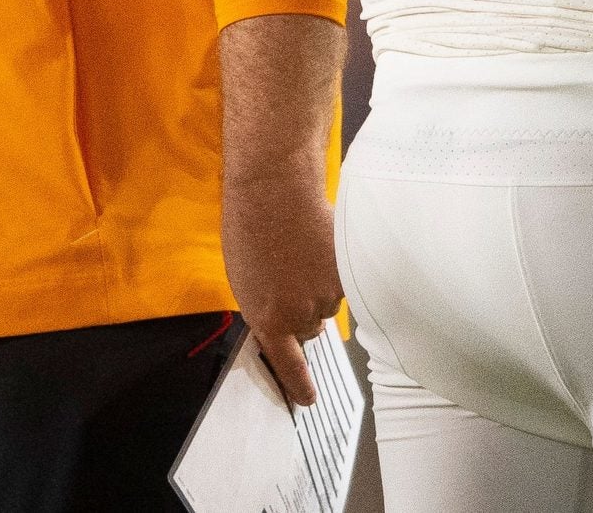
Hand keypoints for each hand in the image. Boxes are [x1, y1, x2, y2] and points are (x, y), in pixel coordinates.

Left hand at [224, 159, 341, 407]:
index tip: (308, 401)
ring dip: (318, 288)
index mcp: (268, 320)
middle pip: (310, 329)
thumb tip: (284, 322)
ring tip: (301, 254)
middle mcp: (300, 315)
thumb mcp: (244, 279)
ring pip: (328, 304)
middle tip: (290, 279)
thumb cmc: (247, 228)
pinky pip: (345, 283)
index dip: (299, 385)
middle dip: (303, 312)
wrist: (275, 190)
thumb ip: (265, 308)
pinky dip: (334, 270)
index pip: (288, 364)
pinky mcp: (348, 275)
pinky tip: (320, 246)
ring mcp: (328, 296)